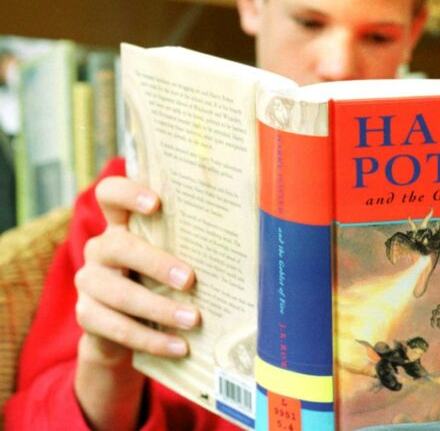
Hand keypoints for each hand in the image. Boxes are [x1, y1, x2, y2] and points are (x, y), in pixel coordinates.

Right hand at [73, 176, 200, 429]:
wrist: (125, 329)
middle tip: (190, 279)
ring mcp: (89, 283)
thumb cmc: (161, 281)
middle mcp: (100, 249)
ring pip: (120, 294)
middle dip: (156, 263)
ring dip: (160, 309)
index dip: (127, 193)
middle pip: (119, 247)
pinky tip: (180, 347)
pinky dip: (153, 340)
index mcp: (121, 225)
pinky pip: (118, 329)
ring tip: (194, 320)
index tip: (156, 203)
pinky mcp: (87, 317)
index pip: (111, 195)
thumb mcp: (173, 257)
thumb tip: (251, 238)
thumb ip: (190, 245)